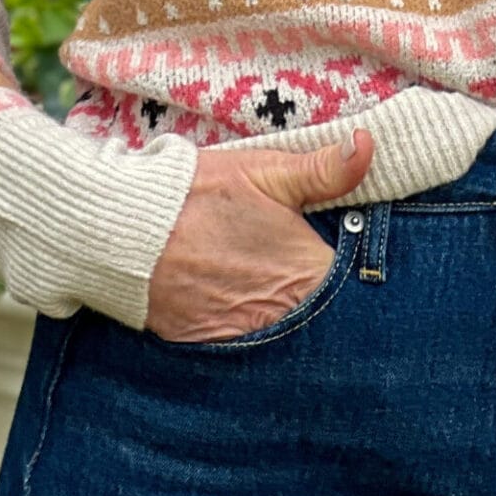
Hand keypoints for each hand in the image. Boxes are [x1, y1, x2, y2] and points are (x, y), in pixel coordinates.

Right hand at [145, 127, 372, 342]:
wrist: (126, 229)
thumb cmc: (200, 194)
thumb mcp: (267, 170)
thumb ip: (325, 169)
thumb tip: (370, 144)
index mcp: (304, 275)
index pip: (351, 291)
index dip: (356, 278)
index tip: (347, 262)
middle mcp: (278, 318)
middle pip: (318, 323)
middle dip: (318, 302)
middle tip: (302, 274)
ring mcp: (241, 340)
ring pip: (279, 340)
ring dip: (281, 319)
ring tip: (267, 288)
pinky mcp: (206, 350)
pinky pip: (238, 350)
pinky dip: (243, 332)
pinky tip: (235, 304)